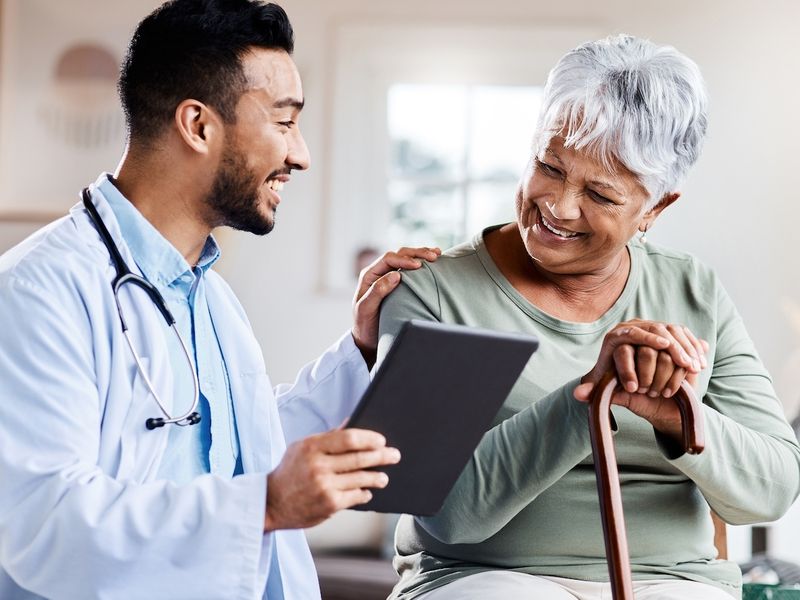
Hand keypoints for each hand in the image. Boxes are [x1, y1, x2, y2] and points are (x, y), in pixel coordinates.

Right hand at [264, 428, 400, 531]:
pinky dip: (364, 493)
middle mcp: (318, 465)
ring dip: (377, 477)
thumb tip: (351, 422)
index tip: (381, 440)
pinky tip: (367, 492)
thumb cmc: (289, 472)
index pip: (349, 438)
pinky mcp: (329, 504)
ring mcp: (324, 486)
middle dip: (382, 456)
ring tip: (383, 477)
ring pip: (361, 478)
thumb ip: (328, 437)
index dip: (369, 438)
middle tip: (394, 455)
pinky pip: (355, 496)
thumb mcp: (302, 447)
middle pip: (359, 457)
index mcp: (312, 446)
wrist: (270, 503)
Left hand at [352, 247, 440, 367]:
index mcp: (369, 275)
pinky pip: (410, 269)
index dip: (404, 259)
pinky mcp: (398, 283)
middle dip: (416, 253)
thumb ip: (378, 291)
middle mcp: (379, 272)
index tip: (419, 265)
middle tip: (434, 256)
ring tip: (437, 254)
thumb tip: (396, 274)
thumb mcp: (366, 309)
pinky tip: (434, 263)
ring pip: (406, 258)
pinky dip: (422, 263)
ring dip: (421, 254)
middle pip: (399, 254)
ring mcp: (388, 277)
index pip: (388, 259)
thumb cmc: (365, 325)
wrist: (367, 338)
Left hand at [574, 320, 707, 438]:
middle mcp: (633, 327)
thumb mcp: (608, 390)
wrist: (640, 383)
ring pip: (672, 330)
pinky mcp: (670, 332)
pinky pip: (684, 334)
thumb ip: (594, 392)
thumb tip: (578, 394)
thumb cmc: (621, 387)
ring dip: (685, 348)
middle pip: (655, 329)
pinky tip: (699, 363)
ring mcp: (653, 327)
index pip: (629, 333)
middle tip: (683, 362)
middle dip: (671, 346)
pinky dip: (693, 348)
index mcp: (615, 338)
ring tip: (692, 366)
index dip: (646, 338)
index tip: (662, 346)